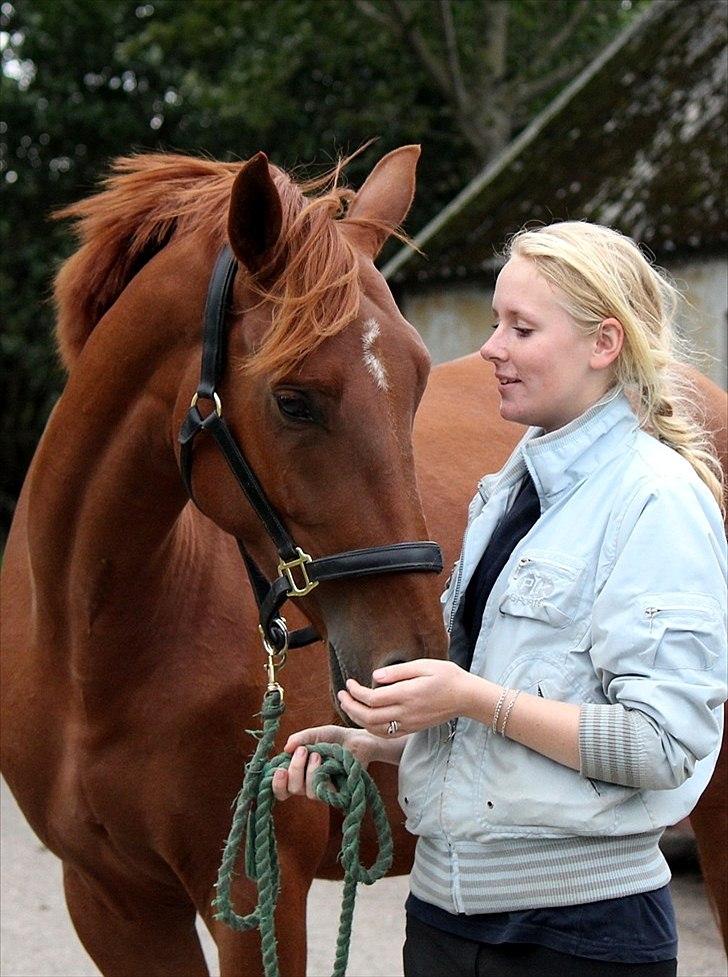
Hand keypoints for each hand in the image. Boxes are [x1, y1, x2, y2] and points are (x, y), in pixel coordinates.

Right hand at [271, 725, 379, 801]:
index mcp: (298, 772)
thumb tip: (285, 748)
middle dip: (294, 770)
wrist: (358, 740)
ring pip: (307, 792)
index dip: (276, 784)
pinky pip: (323, 792)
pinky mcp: (337, 794)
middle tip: (303, 751)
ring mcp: (322, 790)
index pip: (282, 788)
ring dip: (309, 772)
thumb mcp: (316, 734)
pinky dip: (321, 775)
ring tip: (317, 754)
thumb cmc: (335, 738)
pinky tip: (327, 762)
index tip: (279, 770)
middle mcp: (308, 784)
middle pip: (292, 790)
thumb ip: (301, 738)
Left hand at [337, 659, 471, 736]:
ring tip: (349, 705)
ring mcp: (409, 724)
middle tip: (341, 695)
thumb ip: (398, 672)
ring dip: (358, 719)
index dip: (355, 692)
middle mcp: (406, 713)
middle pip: (369, 717)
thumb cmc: (447, 676)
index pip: (372, 699)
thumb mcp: (424, 665)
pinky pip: (386, 734)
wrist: (466, 697)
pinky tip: (366, 718)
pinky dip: (371, 728)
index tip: (349, 683)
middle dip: (350, 707)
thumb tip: (375, 676)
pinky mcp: (412, 729)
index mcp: (407, 694)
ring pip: (375, 729)